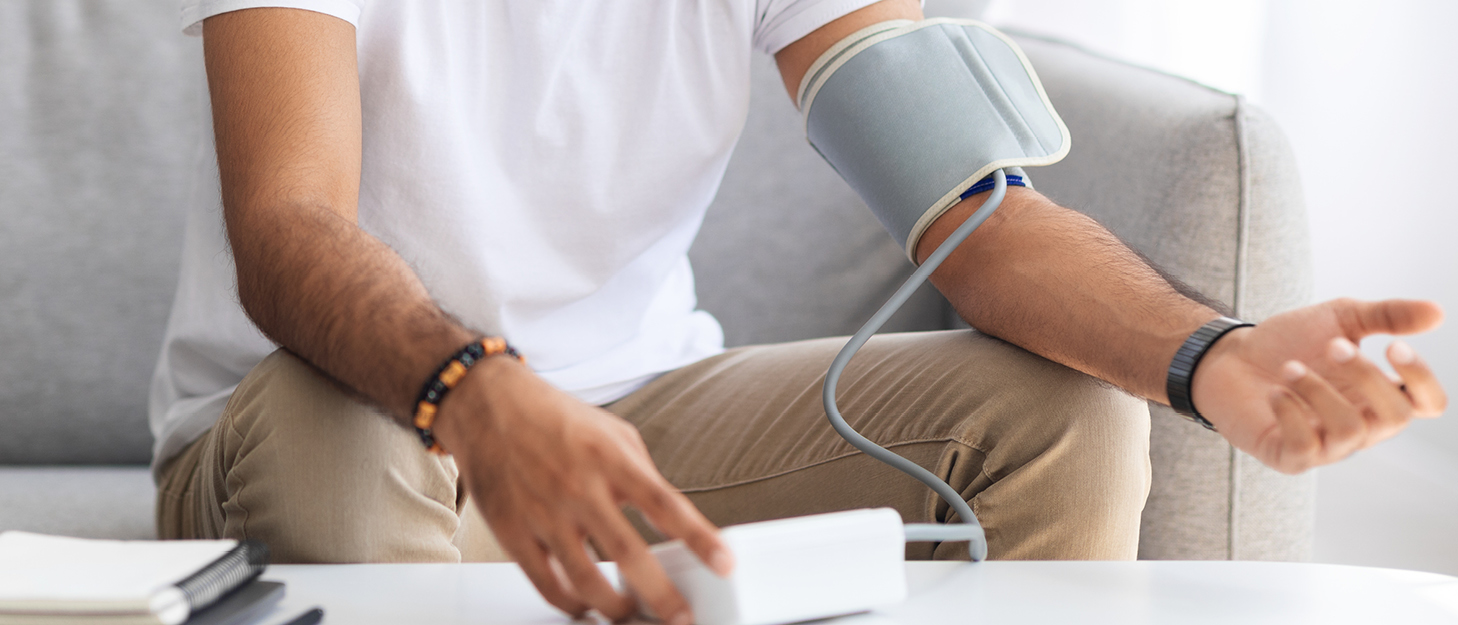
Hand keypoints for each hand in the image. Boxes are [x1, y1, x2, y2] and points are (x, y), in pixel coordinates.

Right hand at [432, 356, 732, 622]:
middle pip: (627, 553)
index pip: (665, 504)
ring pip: (585, 580)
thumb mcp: (613, 431)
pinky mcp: (512, 533)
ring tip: (633, 617)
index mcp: (610, 457)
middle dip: (660, 594)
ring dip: (615, 609)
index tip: (724, 564)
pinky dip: (571, 605)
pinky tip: (587, 608)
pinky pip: (547, 583)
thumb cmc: (554, 417)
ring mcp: (543, 512)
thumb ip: (642, 474)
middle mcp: (578, 486)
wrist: (487, 405)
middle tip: (681, 618)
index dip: (699, 537)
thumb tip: (669, 517)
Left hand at [1191, 298, 1445, 473]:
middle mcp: (1362, 426)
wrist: (1229, 356)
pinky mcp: (1290, 457)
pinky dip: (1290, 413)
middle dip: (1366, 377)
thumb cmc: (1289, 342)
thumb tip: (1438, 312)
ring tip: (1289, 367)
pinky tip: (1274, 392)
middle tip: (1332, 345)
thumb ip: (1387, 316)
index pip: (1428, 404)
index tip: (1394, 346)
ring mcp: (1328, 446)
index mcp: (1380, 396)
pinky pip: (1306, 447)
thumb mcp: (1341, 319)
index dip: (1422, 380)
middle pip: (1395, 417)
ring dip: (1320, 392)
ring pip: (1350, 431)